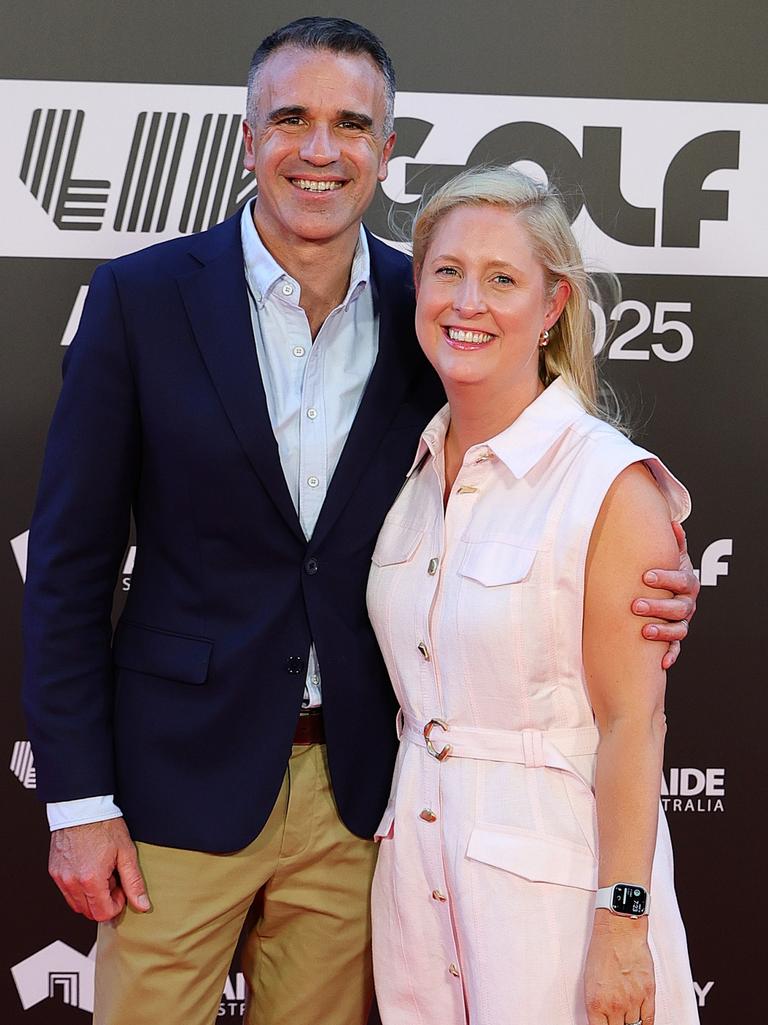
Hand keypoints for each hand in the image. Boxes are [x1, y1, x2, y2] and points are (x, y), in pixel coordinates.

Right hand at [49, 818, 149, 921]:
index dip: (116, 904)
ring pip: (76, 904)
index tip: (121, 888)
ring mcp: (60, 878)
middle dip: (104, 901)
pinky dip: (79, 888)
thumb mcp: (126, 853)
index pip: (103, 914)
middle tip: (112, 879)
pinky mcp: (54, 872)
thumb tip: (142, 904)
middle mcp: (71, 882)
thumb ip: (134, 882)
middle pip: (89, 912)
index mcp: (90, 879)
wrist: (82, 807)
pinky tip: (89, 869)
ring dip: (91, 896)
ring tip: (101, 872)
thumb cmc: (104, 825)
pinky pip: (67, 891)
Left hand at [585, 912, 654, 1024]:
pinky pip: (649, 1020)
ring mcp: (632, 1001)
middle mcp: (615, 1005)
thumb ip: (597, 1004)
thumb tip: (600, 1018)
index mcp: (596, 1003)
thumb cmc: (602, 949)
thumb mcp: (589, 980)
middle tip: (616, 1020)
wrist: (619, 931)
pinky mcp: (648, 994)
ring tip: (626, 1020)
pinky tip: (641, 1023)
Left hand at [632, 522, 698, 669]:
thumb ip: (673, 541)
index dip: (665, 578)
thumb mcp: (671, 555)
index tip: (646, 576)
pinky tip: (662, 662)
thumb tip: (672, 522)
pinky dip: (670, 655)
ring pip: (679, 629)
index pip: (681, 580)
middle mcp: (687, 603)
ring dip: (663, 631)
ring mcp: (682, 622)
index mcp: (687, 582)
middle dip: (658, 607)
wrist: (669, 589)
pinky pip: (676, 649)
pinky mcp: (675, 638)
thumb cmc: (666, 570)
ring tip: (645, 631)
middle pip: (679, 607)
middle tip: (636, 605)